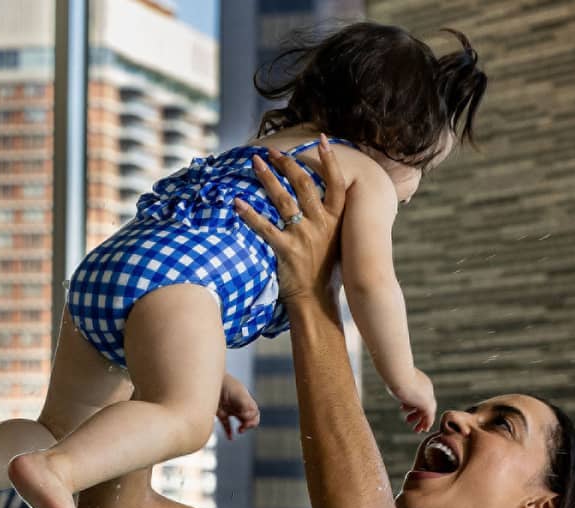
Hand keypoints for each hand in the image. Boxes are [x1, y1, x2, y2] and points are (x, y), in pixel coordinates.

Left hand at [217, 373, 259, 440]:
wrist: (207, 380)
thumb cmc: (225, 384)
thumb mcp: (237, 393)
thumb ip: (245, 404)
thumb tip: (250, 416)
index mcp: (245, 400)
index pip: (254, 413)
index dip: (253, 419)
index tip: (245, 421)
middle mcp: (239, 405)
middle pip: (249, 418)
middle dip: (249, 425)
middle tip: (242, 428)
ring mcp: (230, 409)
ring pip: (240, 422)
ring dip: (242, 428)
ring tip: (239, 431)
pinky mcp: (220, 413)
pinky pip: (227, 424)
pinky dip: (229, 432)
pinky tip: (230, 438)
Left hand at [231, 135, 347, 308]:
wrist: (317, 300)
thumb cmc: (324, 269)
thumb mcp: (336, 238)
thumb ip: (330, 216)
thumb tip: (323, 193)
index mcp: (336, 219)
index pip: (337, 183)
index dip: (330, 160)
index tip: (322, 139)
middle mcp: (321, 224)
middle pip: (305, 184)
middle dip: (287, 164)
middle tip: (271, 151)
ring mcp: (303, 236)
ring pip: (284, 199)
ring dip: (268, 178)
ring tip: (255, 162)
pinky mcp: (285, 250)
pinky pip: (264, 227)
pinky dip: (249, 214)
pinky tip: (236, 202)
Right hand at [394, 368, 435, 432]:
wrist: (399, 374)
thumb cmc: (394, 375)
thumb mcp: (395, 379)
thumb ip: (395, 382)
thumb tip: (388, 380)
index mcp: (420, 382)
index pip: (419, 395)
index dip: (411, 404)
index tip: (403, 409)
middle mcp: (426, 389)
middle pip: (424, 403)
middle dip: (417, 413)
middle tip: (408, 420)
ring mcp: (428, 396)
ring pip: (428, 411)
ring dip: (421, 421)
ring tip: (416, 430)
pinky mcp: (427, 404)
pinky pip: (429, 416)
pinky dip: (427, 423)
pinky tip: (424, 430)